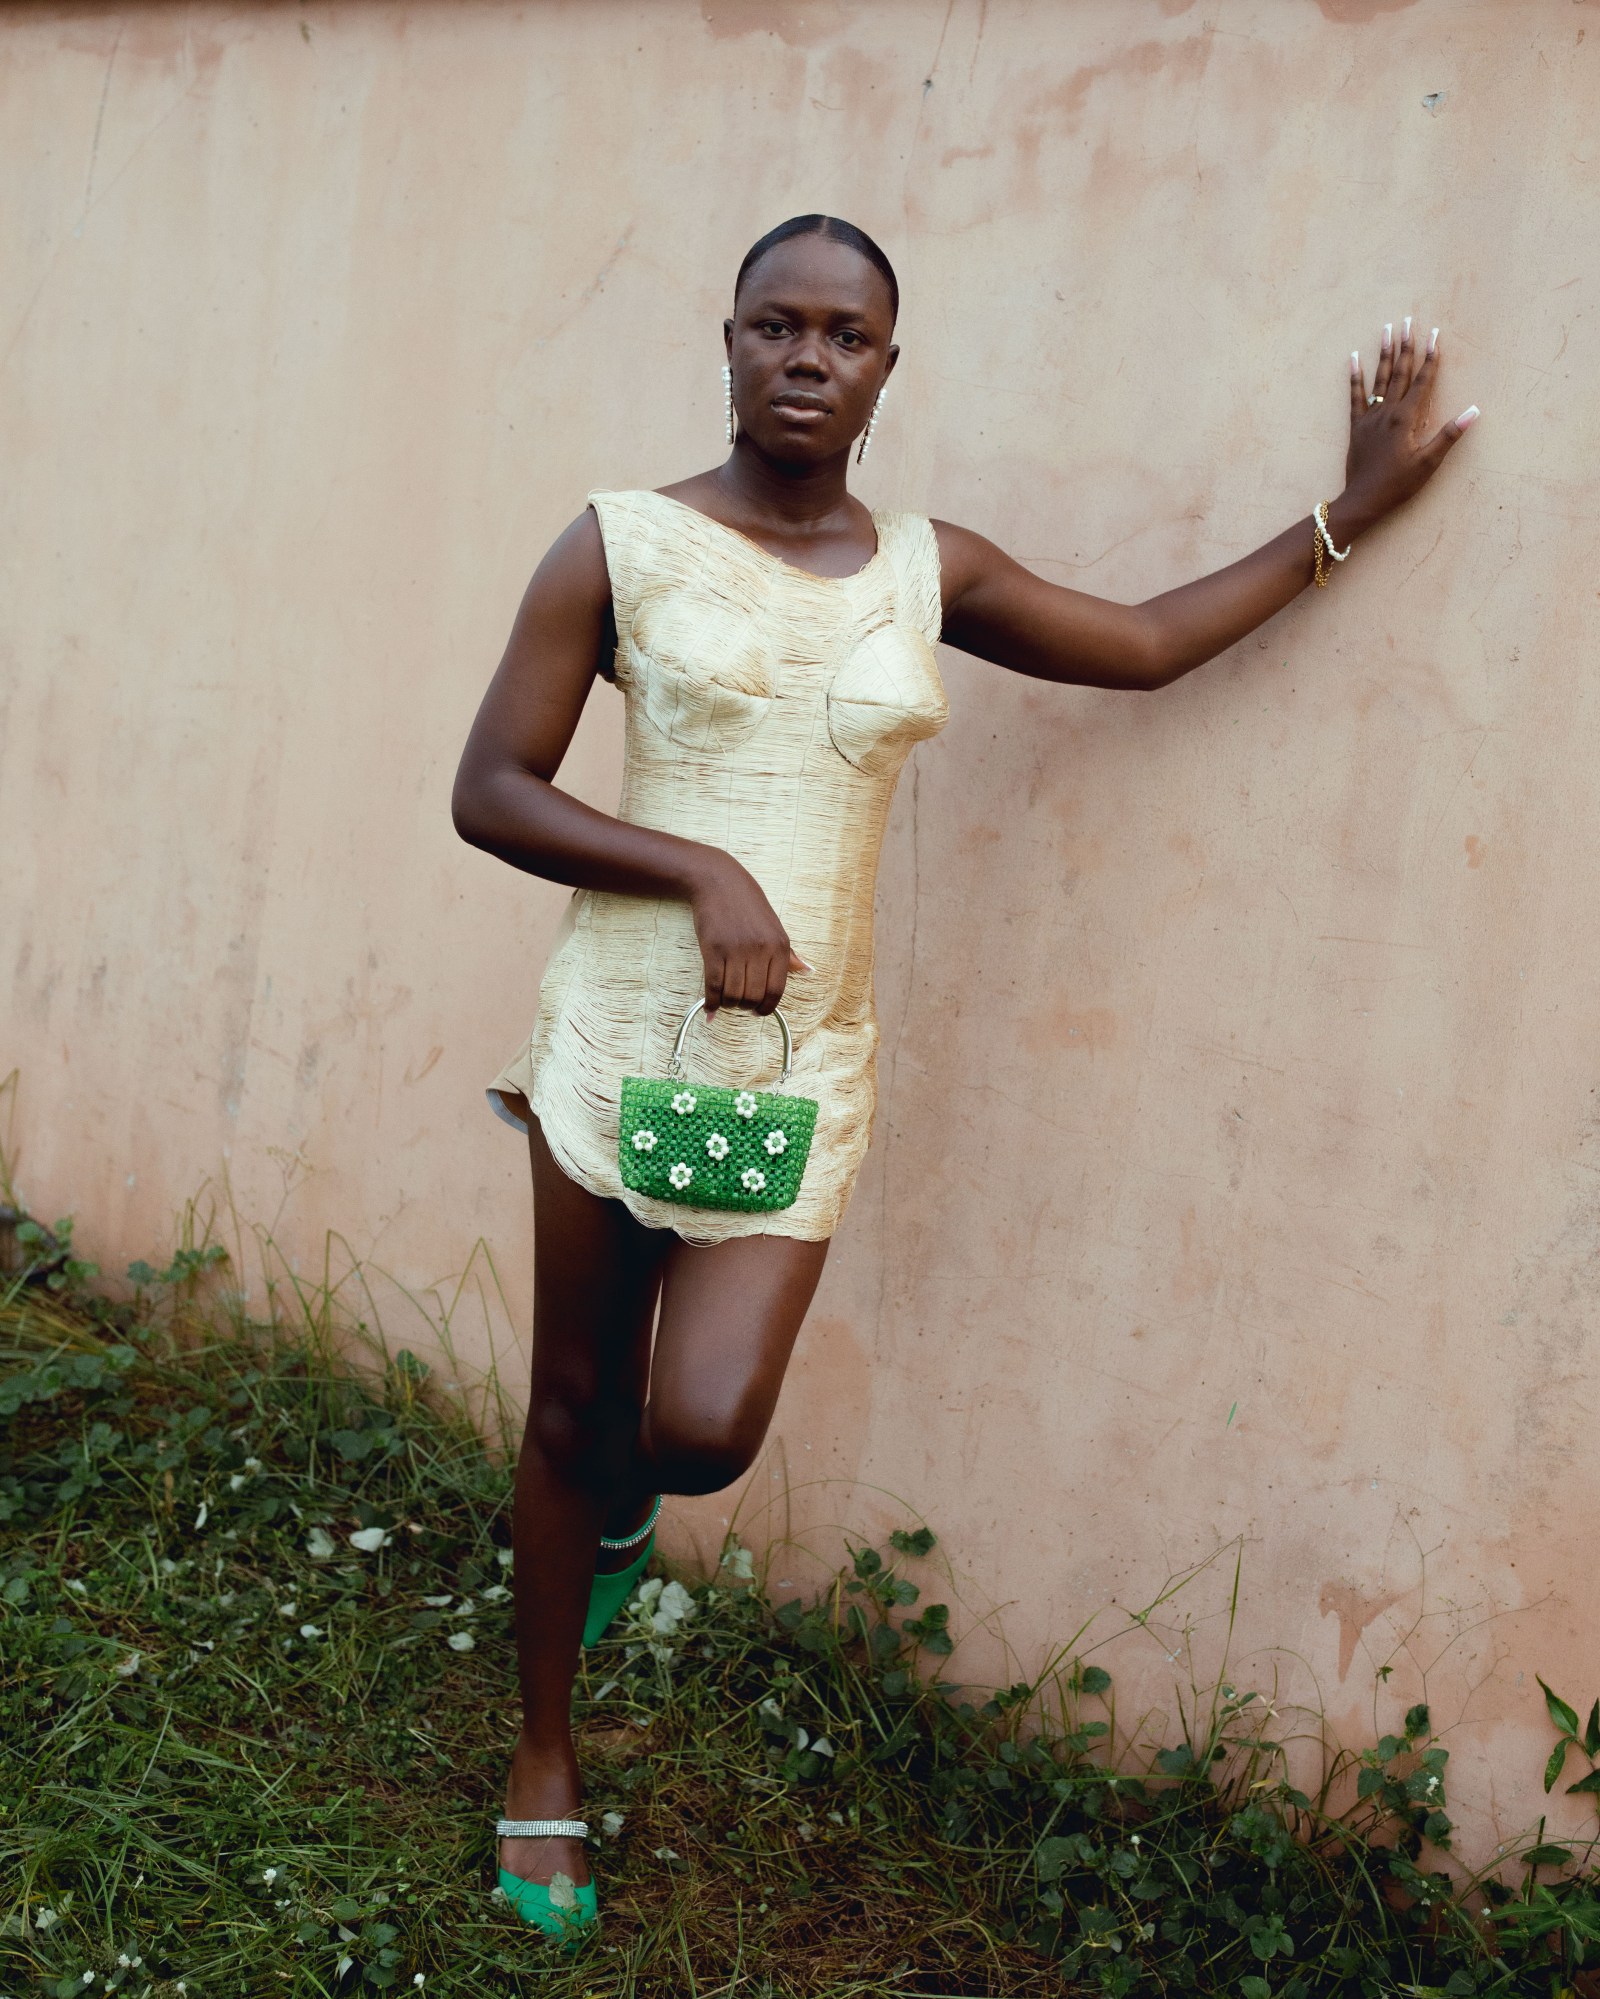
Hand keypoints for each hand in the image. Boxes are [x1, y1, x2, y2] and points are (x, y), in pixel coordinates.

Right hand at [686, 851, 811, 1016]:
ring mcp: (736, 950)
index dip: (766, 1008)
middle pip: (753, 996)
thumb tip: (807, 971)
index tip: (758, 1011)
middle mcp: (760, 950)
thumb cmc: (748, 904)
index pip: (776, 990)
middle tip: (738, 1003)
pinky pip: (713, 985)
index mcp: (779, 945)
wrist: (718, 881)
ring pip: (733, 994)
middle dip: (745, 1007)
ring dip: (728, 1004)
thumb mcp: (775, 926)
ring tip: (725, 1000)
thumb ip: (788, 953)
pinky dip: (711, 1001)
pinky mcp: (713, 949)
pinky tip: (711, 1006)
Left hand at [1338, 319, 1478, 535]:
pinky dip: (1355, 376)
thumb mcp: (1428, 463)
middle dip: (1406, 345)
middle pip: (1400, 372)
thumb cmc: (1397, 485)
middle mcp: (1386, 412)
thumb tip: (1474, 411)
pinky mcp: (1356, 426)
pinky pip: (1355, 396)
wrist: (1362, 501)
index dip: (1430, 356)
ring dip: (1385, 353)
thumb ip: (1449, 435)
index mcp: (1405, 418)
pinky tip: (1354, 358)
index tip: (1435, 334)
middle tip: (1409, 320)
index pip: (1422, 380)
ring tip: (1387, 329)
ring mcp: (1369, 418)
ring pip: (1379, 378)